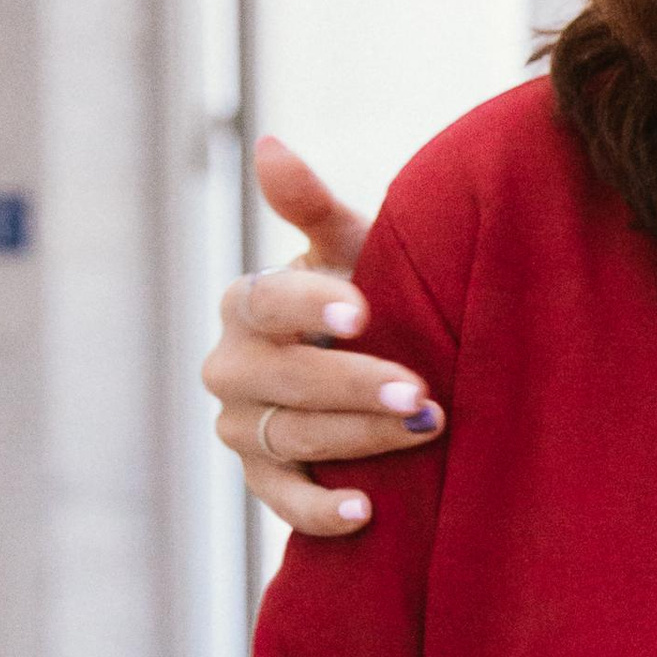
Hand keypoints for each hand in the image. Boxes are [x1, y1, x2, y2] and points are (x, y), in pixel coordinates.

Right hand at [203, 137, 444, 537]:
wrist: (377, 362)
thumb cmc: (367, 293)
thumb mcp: (351, 247)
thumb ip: (313, 206)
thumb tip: (268, 144)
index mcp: (249, 303)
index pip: (267, 303)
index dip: (310, 305)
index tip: (364, 309)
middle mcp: (231, 366)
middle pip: (281, 379)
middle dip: (352, 384)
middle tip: (419, 391)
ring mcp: (243, 426)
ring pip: (289, 436)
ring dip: (357, 437)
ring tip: (425, 429)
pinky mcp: (264, 478)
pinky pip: (282, 501)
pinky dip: (320, 510)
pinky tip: (365, 511)